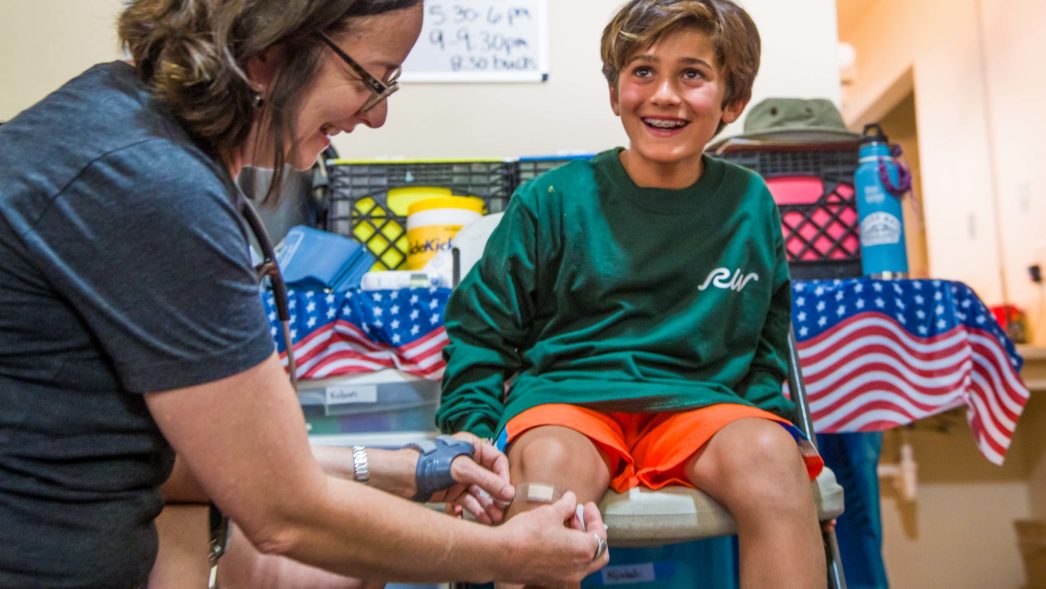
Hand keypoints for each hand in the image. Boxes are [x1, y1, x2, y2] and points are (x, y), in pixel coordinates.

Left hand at [424, 432, 513, 523]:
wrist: (402, 478)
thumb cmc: (428, 463)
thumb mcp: (462, 469)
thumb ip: (487, 481)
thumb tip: (508, 493)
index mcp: (471, 446)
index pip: (496, 461)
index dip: (503, 476)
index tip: (508, 492)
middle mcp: (467, 461)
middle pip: (490, 478)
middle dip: (497, 495)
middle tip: (503, 508)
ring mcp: (460, 477)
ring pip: (480, 492)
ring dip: (488, 505)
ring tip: (495, 518)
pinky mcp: (452, 491)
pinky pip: (469, 500)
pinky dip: (476, 509)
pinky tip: (483, 518)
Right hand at [492, 491, 609, 586]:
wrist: (500, 555)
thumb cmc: (526, 534)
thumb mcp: (549, 513)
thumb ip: (566, 506)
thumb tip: (571, 499)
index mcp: (584, 550)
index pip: (600, 533)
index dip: (595, 517)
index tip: (586, 506)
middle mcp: (579, 568)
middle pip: (598, 552)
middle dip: (591, 532)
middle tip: (579, 517)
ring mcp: (565, 577)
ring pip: (584, 562)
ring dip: (580, 543)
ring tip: (565, 525)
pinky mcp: (551, 580)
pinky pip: (569, 568)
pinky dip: (569, 553)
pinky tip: (555, 539)